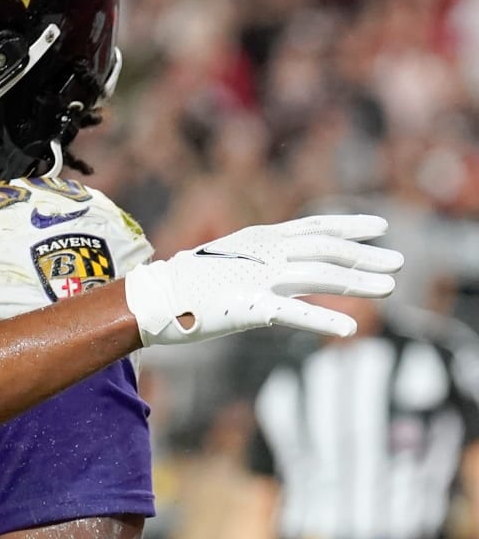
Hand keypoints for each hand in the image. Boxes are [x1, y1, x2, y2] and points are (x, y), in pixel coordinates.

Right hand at [124, 214, 403, 345]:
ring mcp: (257, 278)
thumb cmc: (190, 281)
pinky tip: (349, 329)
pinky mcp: (248, 307)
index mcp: (260, 238)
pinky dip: (323, 318)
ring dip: (356, 282)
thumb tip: (289, 260)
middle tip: (398, 262)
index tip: (379, 227)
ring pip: (318, 275)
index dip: (348, 225)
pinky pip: (293, 312)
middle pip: (325, 250)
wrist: (155, 296)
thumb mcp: (232, 258)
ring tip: (388, 290)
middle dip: (364, 256)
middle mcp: (264, 252)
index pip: (313, 226)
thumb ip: (263, 257)